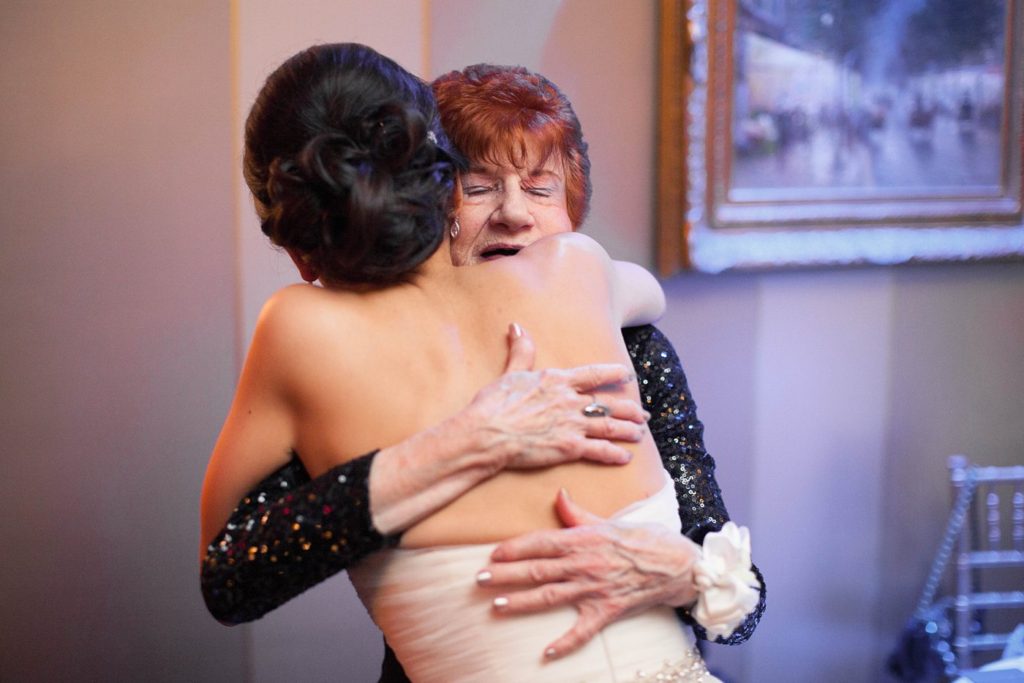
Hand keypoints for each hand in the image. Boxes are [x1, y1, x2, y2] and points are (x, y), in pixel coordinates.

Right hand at [464, 323, 648, 469]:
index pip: (594, 374)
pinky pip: (599, 450)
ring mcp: (573, 425)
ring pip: (610, 427)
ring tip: (640, 434)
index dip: (613, 373)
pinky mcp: (570, 448)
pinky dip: (614, 454)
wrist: (488, 433)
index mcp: (558, 381)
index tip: (627, 375)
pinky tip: (625, 457)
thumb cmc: (495, 404)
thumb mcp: (510, 373)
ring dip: (628, 431)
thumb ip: (521, 351)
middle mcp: (570, 401)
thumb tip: (517, 327)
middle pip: (609, 404)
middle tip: (643, 414)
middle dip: (629, 409)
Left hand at [478, 488, 700, 658]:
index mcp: (584, 540)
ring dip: (522, 603)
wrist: (680, 564)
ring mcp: (595, 589)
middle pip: (538, 570)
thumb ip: (579, 514)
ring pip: (550, 596)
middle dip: (506, 575)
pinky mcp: (608, 610)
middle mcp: (585, 564)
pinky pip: (583, 631)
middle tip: (479, 580)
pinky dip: (564, 643)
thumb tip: (558, 495)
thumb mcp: (610, 521)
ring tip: (496, 607)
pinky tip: (545, 653)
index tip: (491, 553)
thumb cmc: (646, 539)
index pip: (541, 542)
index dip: (514, 547)